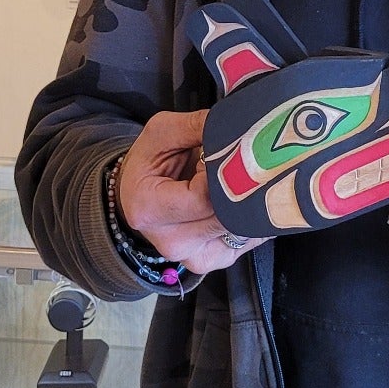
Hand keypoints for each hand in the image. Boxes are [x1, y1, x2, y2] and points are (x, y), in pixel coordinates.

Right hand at [119, 110, 267, 274]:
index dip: (223, 172)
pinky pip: (245, 242)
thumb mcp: (162, 132)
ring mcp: (191, 257)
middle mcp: (169, 241)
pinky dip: (250, 220)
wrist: (138, 195)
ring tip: (238, 183)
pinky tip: (242, 202)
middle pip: (226, 217)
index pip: (206, 196)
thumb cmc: (148, 164)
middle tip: (243, 166)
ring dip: (248, 203)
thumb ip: (198, 126)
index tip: (223, 155)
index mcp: (148, 209)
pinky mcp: (211, 262)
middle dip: (241, 188)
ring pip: (240, 231)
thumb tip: (237, 126)